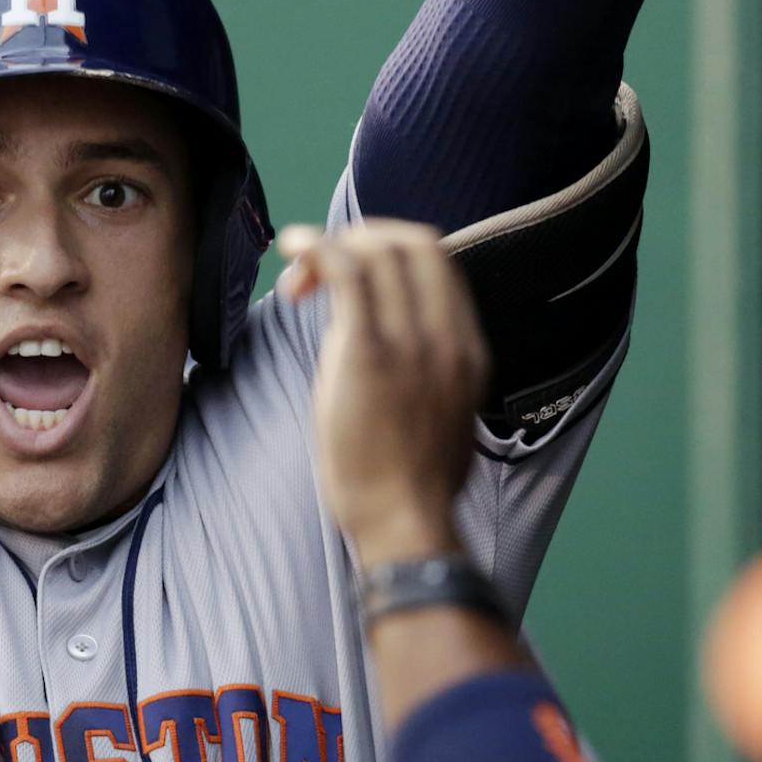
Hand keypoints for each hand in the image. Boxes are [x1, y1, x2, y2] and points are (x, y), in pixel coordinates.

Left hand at [280, 222, 489, 559]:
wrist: (406, 523)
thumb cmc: (410, 482)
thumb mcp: (440, 413)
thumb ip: (428, 371)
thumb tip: (395, 349)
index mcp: (468, 349)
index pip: (439, 264)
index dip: (390, 250)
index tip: (354, 272)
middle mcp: (447, 336)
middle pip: (412, 244)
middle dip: (362, 238)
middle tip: (321, 270)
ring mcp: (412, 341)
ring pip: (378, 251)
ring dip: (332, 245)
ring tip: (298, 275)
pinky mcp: (369, 353)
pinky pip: (347, 271)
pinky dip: (317, 247)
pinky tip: (293, 248)